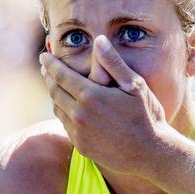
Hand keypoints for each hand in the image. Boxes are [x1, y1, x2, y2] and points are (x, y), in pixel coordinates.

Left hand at [40, 35, 168, 175]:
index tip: (44, 56)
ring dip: (53, 95)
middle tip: (45, 67)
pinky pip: (65, 125)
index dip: (51, 64)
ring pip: (57, 109)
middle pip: (54, 91)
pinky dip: (63, 112)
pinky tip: (67, 107)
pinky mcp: (81, 146)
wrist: (151, 153)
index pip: (61, 75)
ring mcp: (78, 132)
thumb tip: (99, 40)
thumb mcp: (135, 85)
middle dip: (48, 77)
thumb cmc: (147, 116)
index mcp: (91, 96)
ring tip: (54, 85)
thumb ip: (113, 62)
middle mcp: (79, 114)